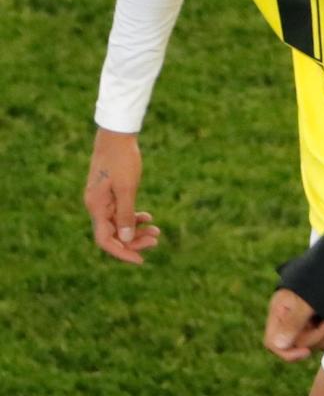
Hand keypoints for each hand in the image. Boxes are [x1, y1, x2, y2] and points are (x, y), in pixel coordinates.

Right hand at [83, 127, 159, 264]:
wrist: (116, 135)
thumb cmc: (122, 159)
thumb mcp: (127, 187)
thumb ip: (126, 214)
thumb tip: (126, 238)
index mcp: (96, 207)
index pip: (105, 240)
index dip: (123, 252)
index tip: (141, 260)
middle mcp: (95, 206)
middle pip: (113, 234)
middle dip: (134, 241)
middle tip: (157, 240)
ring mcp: (101, 200)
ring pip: (117, 224)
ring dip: (136, 230)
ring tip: (157, 232)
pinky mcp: (109, 193)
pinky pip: (119, 212)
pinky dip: (133, 217)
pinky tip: (148, 217)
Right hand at [264, 289, 323, 361]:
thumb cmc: (318, 278)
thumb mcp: (305, 300)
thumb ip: (292, 322)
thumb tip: (278, 345)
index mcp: (280, 312)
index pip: (272, 342)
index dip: (287, 353)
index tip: (306, 351)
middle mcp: (289, 320)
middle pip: (296, 346)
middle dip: (316, 338)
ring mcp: (304, 324)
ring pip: (312, 346)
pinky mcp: (318, 325)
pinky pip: (323, 342)